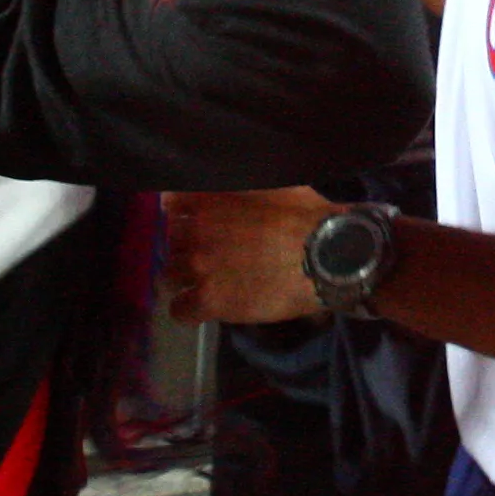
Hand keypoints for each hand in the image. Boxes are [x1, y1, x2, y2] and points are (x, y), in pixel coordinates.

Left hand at [159, 187, 329, 326]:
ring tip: (206, 284)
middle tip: (210, 257)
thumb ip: (243, 187)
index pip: (172, 205)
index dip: (183, 217)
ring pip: (169, 275)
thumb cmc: (306, 217)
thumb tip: (238, 189)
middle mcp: (195, 231)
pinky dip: (187, 310)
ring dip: (184, 279)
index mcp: (209, 200)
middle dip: (187, 248)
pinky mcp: (207, 300)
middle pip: (171, 242)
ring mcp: (198, 266)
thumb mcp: (273, 185)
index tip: (194, 224)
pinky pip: (179, 310)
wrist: (325, 256)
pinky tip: (203, 310)